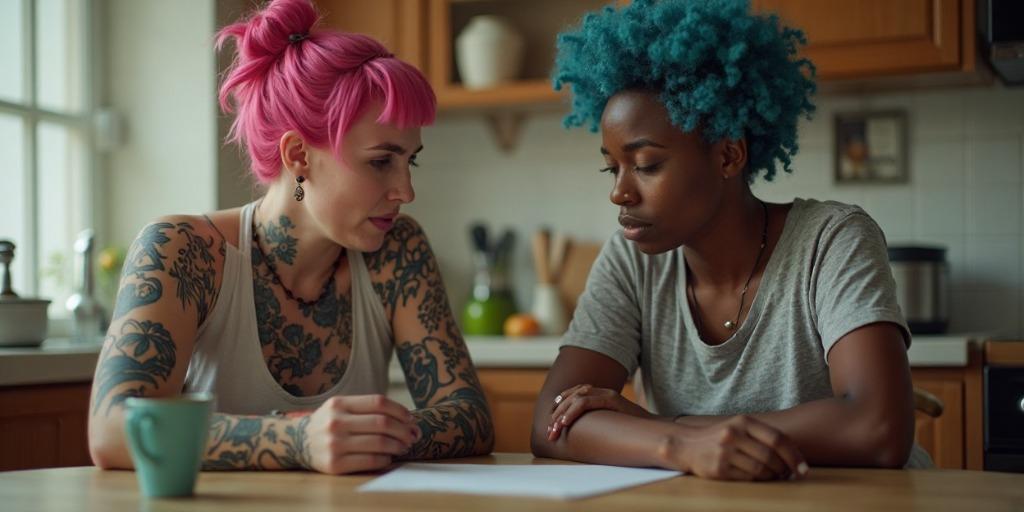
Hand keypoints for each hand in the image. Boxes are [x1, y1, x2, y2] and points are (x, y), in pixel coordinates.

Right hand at [301, 395, 419, 473]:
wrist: (297, 443)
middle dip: (404, 430)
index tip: (410, 419)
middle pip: (382, 423)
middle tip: (412, 435)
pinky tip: (388, 457)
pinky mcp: (335, 465)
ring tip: (404, 446)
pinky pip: (371, 461)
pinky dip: (386, 459)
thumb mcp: (341, 408)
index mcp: (339, 404)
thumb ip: (367, 408)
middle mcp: (336, 422)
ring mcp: (334, 444)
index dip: (400, 410)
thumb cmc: (329, 424)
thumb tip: (406, 419)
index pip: (379, 402)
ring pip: (379, 443)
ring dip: (398, 445)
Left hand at [547, 384, 651, 440]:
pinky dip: (572, 412)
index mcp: (601, 394)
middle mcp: (603, 391)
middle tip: (549, 430)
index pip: (574, 393)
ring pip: (576, 399)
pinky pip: (586, 403)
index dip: (561, 404)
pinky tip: (564, 423)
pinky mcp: (612, 400)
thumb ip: (598, 421)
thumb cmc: (633, 430)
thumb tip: (583, 432)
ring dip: (562, 415)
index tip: (551, 419)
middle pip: (572, 396)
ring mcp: (608, 394)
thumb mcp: (611, 423)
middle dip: (557, 414)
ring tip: (554, 429)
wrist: (656, 429)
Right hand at [659, 415, 808, 480]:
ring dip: (772, 476)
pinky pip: (748, 478)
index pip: (777, 439)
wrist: (688, 445)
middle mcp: (733, 434)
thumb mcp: (740, 427)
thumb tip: (795, 456)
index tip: (803, 469)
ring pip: (761, 470)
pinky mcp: (718, 469)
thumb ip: (764, 436)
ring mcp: (724, 452)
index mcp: (743, 421)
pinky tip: (757, 477)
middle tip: (788, 475)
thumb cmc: (721, 437)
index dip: (794, 456)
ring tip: (773, 476)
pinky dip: (758, 480)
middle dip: (784, 469)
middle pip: (771, 456)